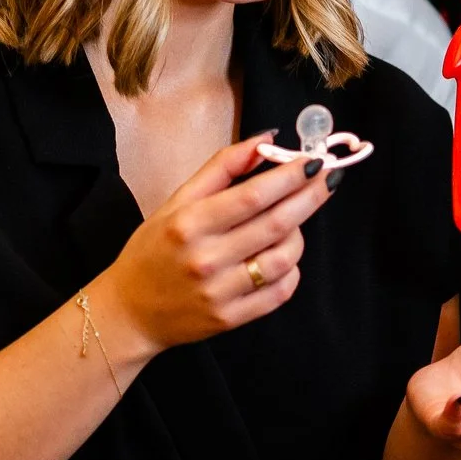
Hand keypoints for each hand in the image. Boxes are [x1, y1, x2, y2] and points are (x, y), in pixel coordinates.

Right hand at [91, 135, 335, 354]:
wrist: (130, 312)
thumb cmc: (154, 249)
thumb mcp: (177, 201)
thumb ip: (222, 168)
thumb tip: (266, 140)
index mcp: (190, 223)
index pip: (253, 195)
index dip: (289, 177)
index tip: (313, 161)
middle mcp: (206, 258)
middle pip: (275, 224)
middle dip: (310, 196)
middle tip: (329, 178)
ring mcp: (220, 292)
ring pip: (283, 258)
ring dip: (299, 234)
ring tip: (294, 221)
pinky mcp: (231, 319)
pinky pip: (279, 292)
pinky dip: (292, 270)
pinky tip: (284, 256)